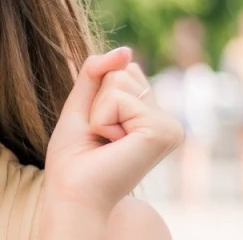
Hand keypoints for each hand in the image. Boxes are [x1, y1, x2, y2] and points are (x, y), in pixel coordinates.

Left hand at [45, 47, 183, 212]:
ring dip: (98, 111)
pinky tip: (113, 144)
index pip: (122, 69)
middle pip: (122, 71)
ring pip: (120, 80)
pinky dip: (102, 118)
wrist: (73, 192)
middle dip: (97, 101)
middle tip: (99, 136)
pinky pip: (119, 97)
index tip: (97, 127)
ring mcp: (169, 126)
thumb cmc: (75, 157)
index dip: (96, 94)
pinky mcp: (164, 131)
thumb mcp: (82, 105)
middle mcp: (165, 120)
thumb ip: (97, 73)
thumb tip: (126, 50)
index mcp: (150, 115)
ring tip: (106, 141)